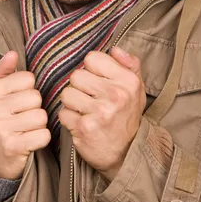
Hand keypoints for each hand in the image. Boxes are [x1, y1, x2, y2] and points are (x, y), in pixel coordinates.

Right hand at [0, 51, 50, 179]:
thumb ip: (3, 72)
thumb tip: (12, 53)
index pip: (27, 78)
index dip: (28, 90)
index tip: (17, 102)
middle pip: (36, 97)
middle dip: (35, 108)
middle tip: (22, 118)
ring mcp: (0, 129)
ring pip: (42, 116)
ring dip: (39, 124)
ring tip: (26, 129)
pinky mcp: (12, 147)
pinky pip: (44, 135)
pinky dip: (42, 139)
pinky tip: (30, 141)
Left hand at [59, 47, 145, 179]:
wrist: (127, 153)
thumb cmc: (127, 116)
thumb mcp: (136, 89)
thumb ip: (129, 64)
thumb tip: (115, 48)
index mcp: (128, 81)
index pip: (92, 58)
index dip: (91, 69)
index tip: (98, 82)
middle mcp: (115, 95)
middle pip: (76, 75)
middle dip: (79, 87)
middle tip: (90, 99)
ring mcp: (100, 112)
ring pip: (67, 93)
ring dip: (72, 103)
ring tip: (85, 111)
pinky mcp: (85, 128)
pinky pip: (63, 113)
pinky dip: (69, 119)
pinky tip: (81, 124)